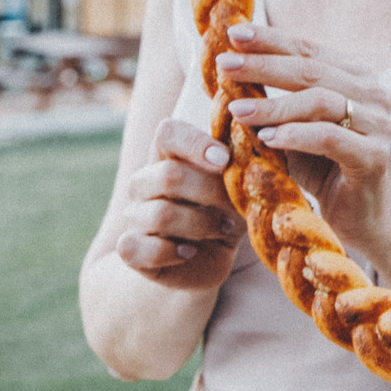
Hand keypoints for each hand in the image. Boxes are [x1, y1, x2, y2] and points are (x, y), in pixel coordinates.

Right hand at [116, 117, 242, 289]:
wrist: (211, 258)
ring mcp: (134, 215)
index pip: (168, 133)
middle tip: (234, 205)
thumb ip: (245, 165)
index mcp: (170, 156)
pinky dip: (169, 252)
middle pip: (167, 175)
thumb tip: (259, 141)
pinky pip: (134, 247)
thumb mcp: (240, 188)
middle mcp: (145, 182)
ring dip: (200, 224)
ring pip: (159, 214)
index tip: (225, 160)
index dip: (196, 143)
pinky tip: (188, 252)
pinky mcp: (130, 248)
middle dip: (209, 192)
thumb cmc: (226, 212)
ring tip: (221, 229)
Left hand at [219, 22, 390, 256]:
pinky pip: (329, 138)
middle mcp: (374, 93)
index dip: (270, 40)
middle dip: (264, 65)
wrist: (364, 218)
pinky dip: (295, 135)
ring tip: (236, 110)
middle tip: (225, 65)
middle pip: (312, 69)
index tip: (232, 34)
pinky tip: (266, 139)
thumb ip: (273, 99)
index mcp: (357, 77)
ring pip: (320, 101)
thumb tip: (227, 67)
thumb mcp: (295, 128)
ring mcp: (379, 124)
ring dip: (273, 105)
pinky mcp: (375, 156)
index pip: (308, 49)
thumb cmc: (324, 169)